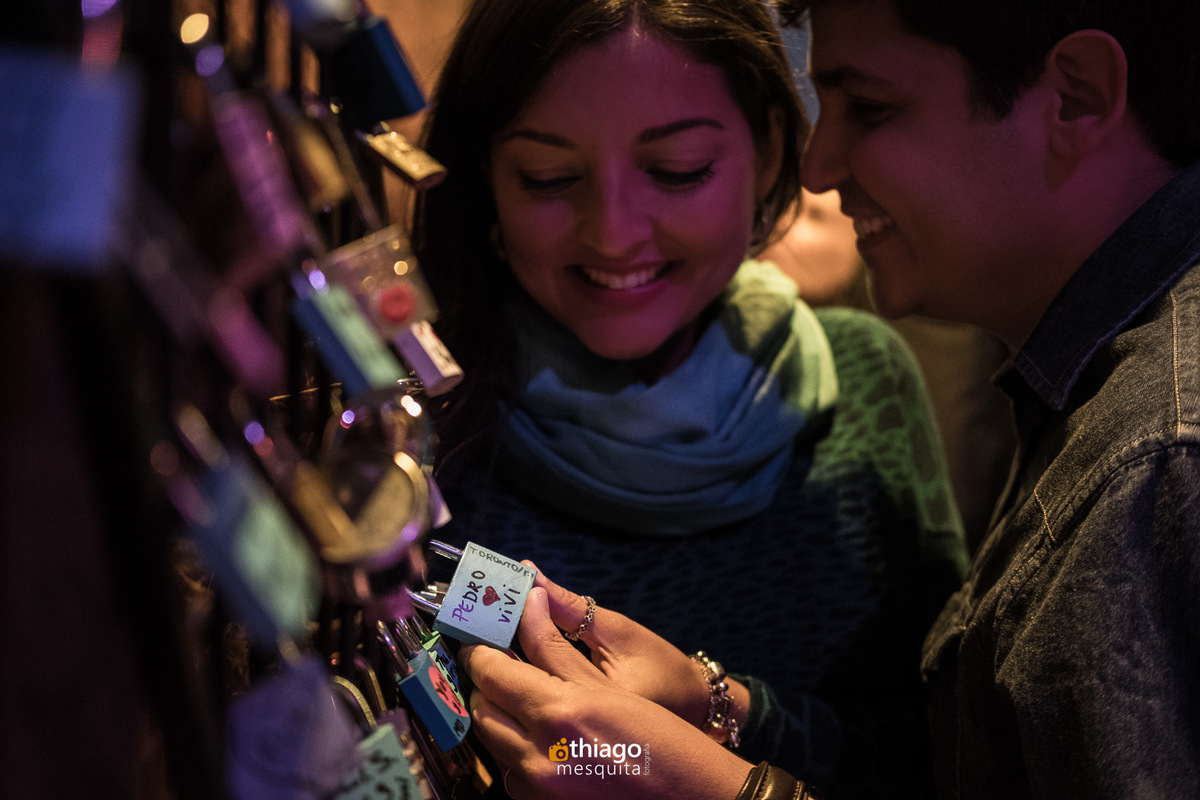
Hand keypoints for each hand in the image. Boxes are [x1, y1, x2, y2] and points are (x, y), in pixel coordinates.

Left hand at [463, 587, 751, 799]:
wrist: (690, 792)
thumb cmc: (662, 731)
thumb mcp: (611, 680)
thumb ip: (557, 643)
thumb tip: (530, 600)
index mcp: (559, 714)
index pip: (492, 676)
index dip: (480, 652)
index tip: (478, 639)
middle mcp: (540, 758)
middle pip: (483, 712)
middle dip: (488, 687)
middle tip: (503, 666)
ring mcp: (539, 791)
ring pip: (495, 745)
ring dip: (503, 720)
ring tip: (532, 703)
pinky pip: (513, 775)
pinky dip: (521, 754)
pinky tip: (549, 740)